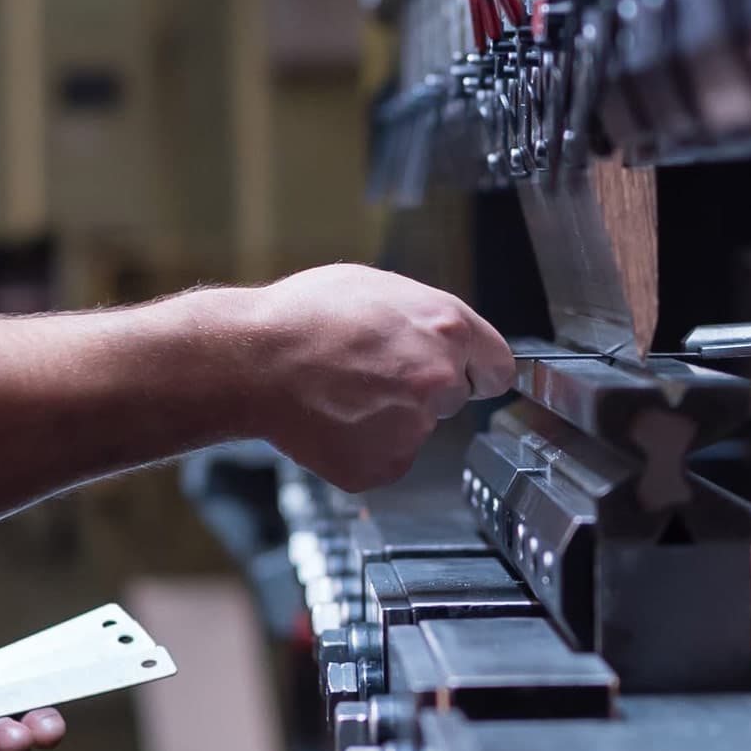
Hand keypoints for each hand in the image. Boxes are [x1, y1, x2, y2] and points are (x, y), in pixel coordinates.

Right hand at [247, 263, 513, 490]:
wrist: (252, 362)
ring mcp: (414, 427)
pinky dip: (363, 445)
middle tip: (372, 375)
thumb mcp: (376, 287)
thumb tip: (442, 334)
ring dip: (389, 417)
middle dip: (423, 389)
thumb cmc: (303, 316)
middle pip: (454, 397)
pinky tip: (333, 420)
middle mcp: (440, 380)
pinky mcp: (384, 464)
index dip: (476, 369)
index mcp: (448, 328)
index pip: (499, 367)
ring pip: (416, 428)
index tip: (465, 375)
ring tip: (342, 393)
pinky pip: (385, 457)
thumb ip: (423, 316)